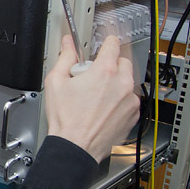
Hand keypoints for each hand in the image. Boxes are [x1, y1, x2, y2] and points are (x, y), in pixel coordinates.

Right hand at [44, 36, 139, 162]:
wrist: (76, 147)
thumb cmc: (67, 120)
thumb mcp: (56, 82)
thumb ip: (65, 57)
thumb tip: (67, 44)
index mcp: (105, 71)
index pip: (113, 44)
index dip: (106, 41)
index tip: (104, 42)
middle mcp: (122, 84)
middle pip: (122, 61)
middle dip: (110, 64)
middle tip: (93, 75)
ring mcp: (130, 100)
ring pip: (126, 81)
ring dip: (115, 83)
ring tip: (96, 96)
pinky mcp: (133, 114)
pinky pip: (129, 100)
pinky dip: (119, 100)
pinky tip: (102, 108)